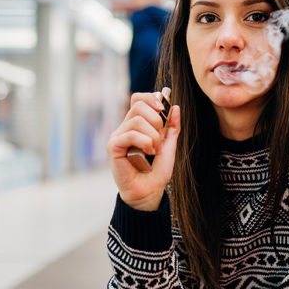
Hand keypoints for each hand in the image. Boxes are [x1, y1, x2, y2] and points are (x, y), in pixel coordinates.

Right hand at [106, 88, 180, 210]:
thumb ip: (172, 127)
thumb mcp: (169, 145)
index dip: (150, 98)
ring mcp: (118, 137)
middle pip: (138, 106)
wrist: (150, 190)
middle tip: (160, 138)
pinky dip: (144, 141)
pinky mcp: (113, 147)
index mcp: (137, 124)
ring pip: (136, 121)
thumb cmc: (157, 170)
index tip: (163, 108)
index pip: (138, 99)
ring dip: (152, 135)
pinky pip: (129, 134)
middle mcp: (125, 128)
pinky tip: (148, 152)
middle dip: (156, 119)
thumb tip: (175, 107)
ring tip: (155, 149)